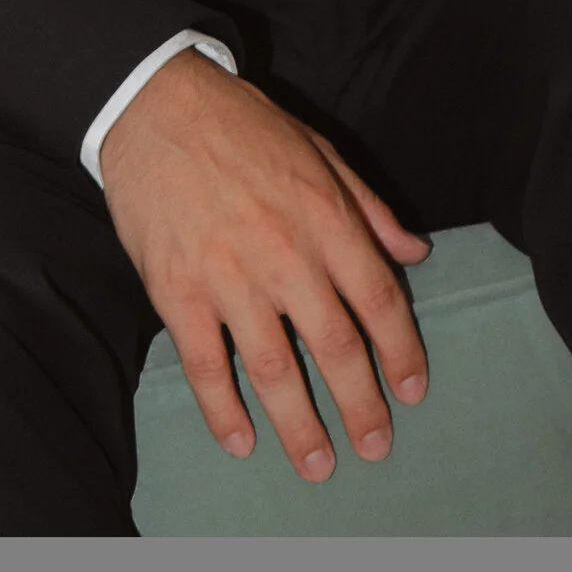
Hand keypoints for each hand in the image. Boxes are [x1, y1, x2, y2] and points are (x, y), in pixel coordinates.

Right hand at [98, 51, 429, 478]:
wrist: (158, 106)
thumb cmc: (244, 125)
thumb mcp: (319, 150)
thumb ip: (368, 207)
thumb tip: (413, 253)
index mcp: (325, 216)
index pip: (378, 297)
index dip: (400, 349)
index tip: (412, 389)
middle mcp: (285, 253)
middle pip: (334, 345)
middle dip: (361, 404)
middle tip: (376, 447)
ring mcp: (229, 277)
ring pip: (274, 369)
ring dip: (300, 425)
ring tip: (318, 465)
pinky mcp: (178, 292)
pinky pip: (206, 365)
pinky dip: (223, 410)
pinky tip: (241, 440)